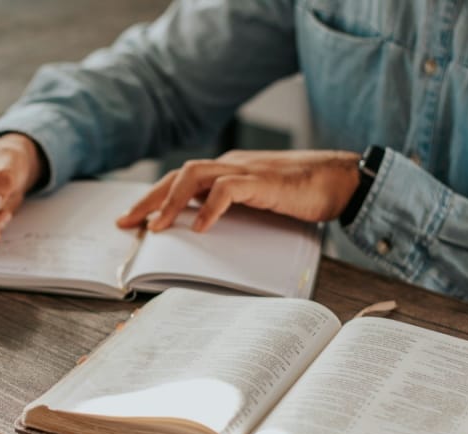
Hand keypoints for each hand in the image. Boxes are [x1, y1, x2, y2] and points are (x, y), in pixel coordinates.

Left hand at [116, 150, 359, 232]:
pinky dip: (210, 208)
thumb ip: (232, 212)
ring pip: (194, 175)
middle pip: (177, 175)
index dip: (153, 198)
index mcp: (226, 171)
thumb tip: (202, 233)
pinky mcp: (263, 181)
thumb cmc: (303, 194)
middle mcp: (230, 166)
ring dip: (171, 201)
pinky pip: (227, 189)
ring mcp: (245, 170)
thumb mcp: (258, 206)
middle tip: (126, 223)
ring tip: (157, 227)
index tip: (132, 219)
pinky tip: (201, 228)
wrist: (342, 179)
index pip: (179, 180)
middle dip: (148, 200)